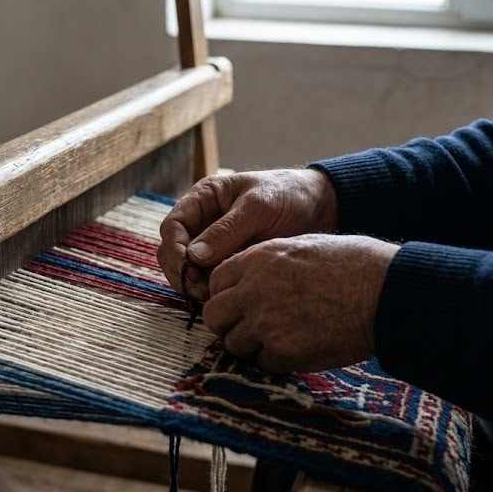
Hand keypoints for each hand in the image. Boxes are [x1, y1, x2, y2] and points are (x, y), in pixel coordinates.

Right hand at [157, 169, 337, 299]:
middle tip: (202, 291)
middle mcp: (202, 222)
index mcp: (204, 198)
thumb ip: (227, 230)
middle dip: (182, 273)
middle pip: (172, 252)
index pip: (172, 226)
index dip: (175, 250)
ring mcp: (213, 244)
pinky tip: (226, 296)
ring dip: (193, 285)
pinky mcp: (227, 262)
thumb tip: (193, 256)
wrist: (320, 207)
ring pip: (186, 270)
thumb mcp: (259, 206)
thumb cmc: (289, 195)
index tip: (190, 269)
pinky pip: (208, 279)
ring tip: (215, 296)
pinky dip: (210, 290)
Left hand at [202, 234, 397, 372]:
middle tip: (252, 327)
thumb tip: (248, 281)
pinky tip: (300, 348)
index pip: (215, 283)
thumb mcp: (301, 247)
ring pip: (234, 343)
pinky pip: (262, 363)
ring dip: (252, 345)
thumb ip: (267, 264)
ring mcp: (264, 322)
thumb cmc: (353, 264)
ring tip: (282, 338)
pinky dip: (276, 360)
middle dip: (229, 323)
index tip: (242, 304)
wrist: (383, 290)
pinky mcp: (282, 351)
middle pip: (214, 316)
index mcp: (257, 260)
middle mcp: (252, 290)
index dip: (227, 295)